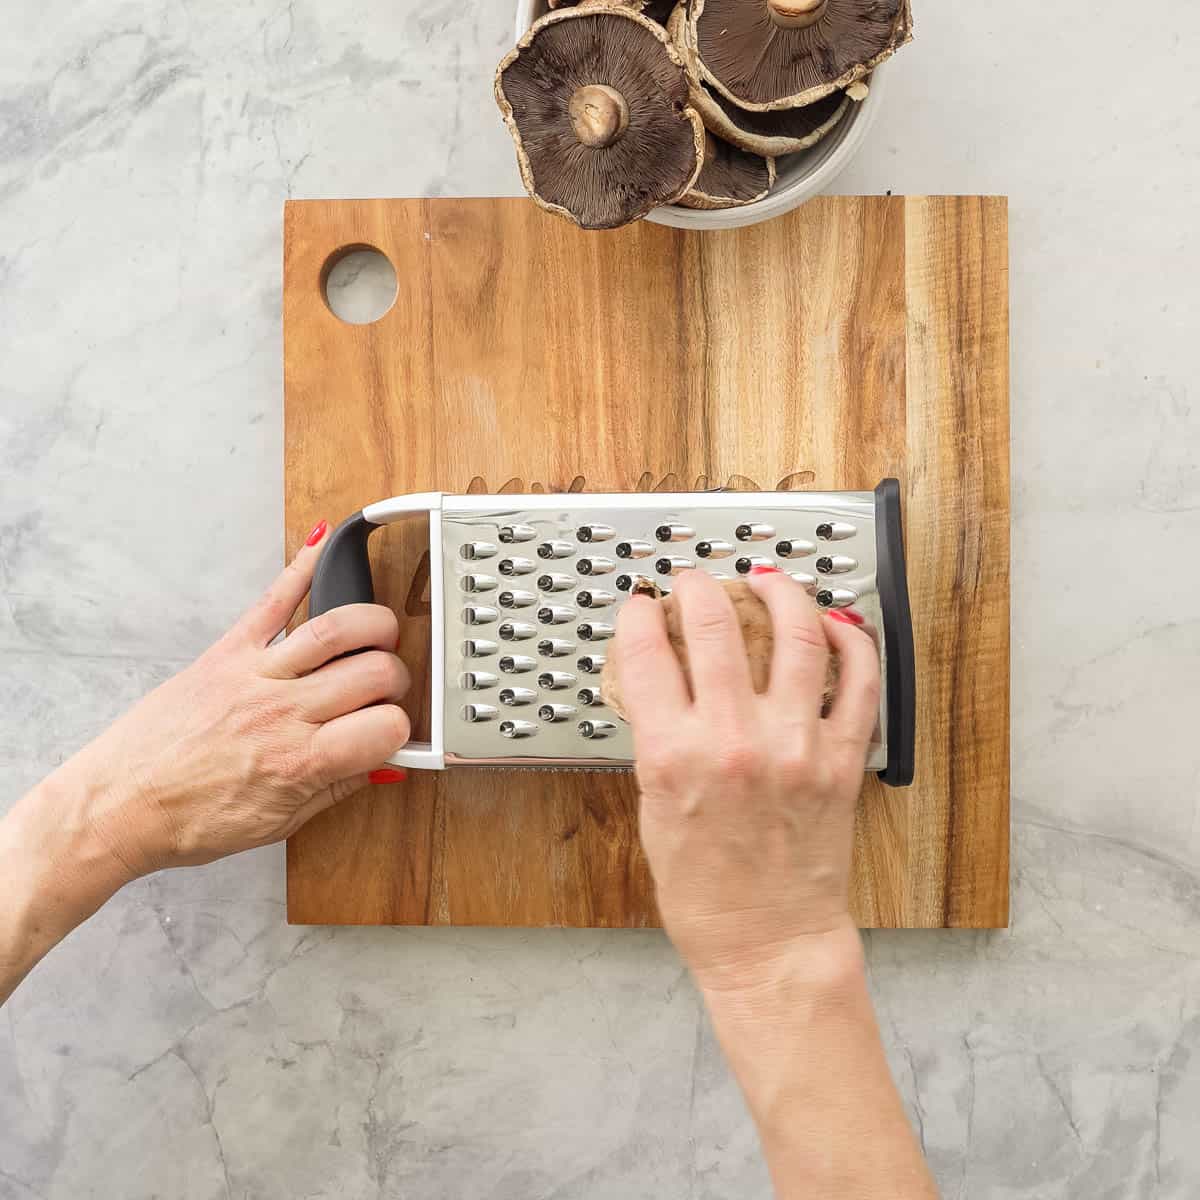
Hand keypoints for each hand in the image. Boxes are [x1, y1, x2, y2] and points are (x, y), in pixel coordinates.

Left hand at [63, 521, 411, 880]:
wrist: (118, 805)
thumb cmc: (188, 820)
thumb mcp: (278, 823)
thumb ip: (338, 788)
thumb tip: (384, 763)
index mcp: (300, 762)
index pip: (387, 727)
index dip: (402, 730)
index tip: (393, 733)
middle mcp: (283, 712)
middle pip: (375, 673)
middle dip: (397, 680)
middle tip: (386, 690)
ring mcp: (254, 675)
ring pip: (337, 629)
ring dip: (374, 625)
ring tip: (378, 636)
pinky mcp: (226, 652)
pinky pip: (272, 601)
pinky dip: (302, 567)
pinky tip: (323, 544)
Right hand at [612, 568, 879, 989]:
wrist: (767, 941)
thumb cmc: (704, 892)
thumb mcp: (652, 809)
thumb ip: (659, 737)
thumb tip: (662, 679)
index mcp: (673, 756)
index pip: (646, 654)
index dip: (636, 616)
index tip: (638, 605)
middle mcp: (734, 742)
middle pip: (715, 626)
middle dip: (697, 588)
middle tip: (694, 581)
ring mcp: (795, 746)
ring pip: (797, 637)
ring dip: (781, 594)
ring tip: (767, 581)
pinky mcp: (840, 760)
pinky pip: (858, 681)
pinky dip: (849, 642)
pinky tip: (831, 625)